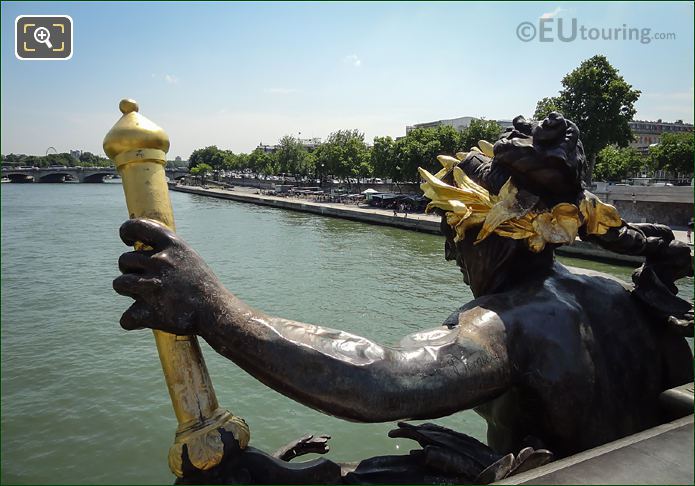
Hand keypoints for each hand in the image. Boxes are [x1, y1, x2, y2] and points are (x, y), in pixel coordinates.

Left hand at [113, 218, 225, 334]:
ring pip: (119, 284)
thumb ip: (167, 250)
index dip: (126, 232)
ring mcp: (153, 286)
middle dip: (129, 270)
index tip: (128, 241)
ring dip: (128, 291)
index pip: (136, 226)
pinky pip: (126, 317)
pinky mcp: (149, 312)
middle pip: (124, 260)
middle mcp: (160, 261)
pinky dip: (133, 321)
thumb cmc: (204, 286)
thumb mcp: (189, 257)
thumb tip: (140, 247)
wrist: (217, 312)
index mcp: (172, 245)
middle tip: (145, 280)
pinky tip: (146, 318)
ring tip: (144, 296)